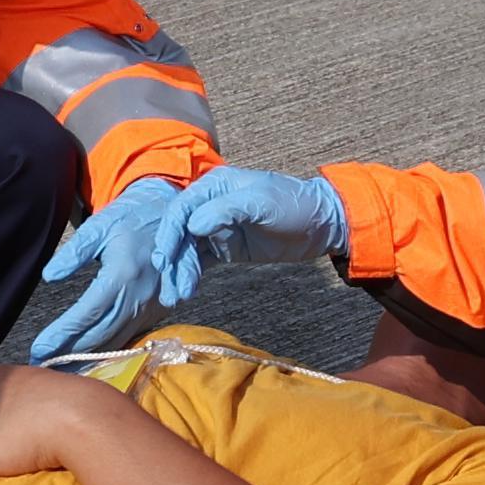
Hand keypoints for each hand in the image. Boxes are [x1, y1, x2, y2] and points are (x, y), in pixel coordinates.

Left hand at [25, 173, 188, 362]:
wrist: (172, 216)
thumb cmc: (130, 219)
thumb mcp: (98, 227)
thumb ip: (73, 252)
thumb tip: (49, 276)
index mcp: (122, 273)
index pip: (86, 313)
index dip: (62, 334)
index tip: (39, 349)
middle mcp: (138, 295)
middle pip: (100, 335)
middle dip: (69, 354)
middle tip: (43, 366)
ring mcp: (151, 306)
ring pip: (116, 341)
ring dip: (88, 359)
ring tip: (61, 371)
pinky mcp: (156, 312)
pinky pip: (130, 338)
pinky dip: (109, 352)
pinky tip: (90, 362)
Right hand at [158, 164, 346, 276]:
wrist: (321, 225)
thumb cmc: (294, 205)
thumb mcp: (262, 202)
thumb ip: (227, 210)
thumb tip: (192, 225)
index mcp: (213, 186)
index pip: (180, 209)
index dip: (169, 234)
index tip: (163, 259)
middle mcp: (208, 205)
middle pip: (179, 233)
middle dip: (172, 261)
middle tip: (169, 288)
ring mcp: (215, 228)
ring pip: (187, 251)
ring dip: (180, 273)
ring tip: (176, 297)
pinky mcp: (224, 248)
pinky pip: (200, 262)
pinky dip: (191, 276)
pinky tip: (186, 291)